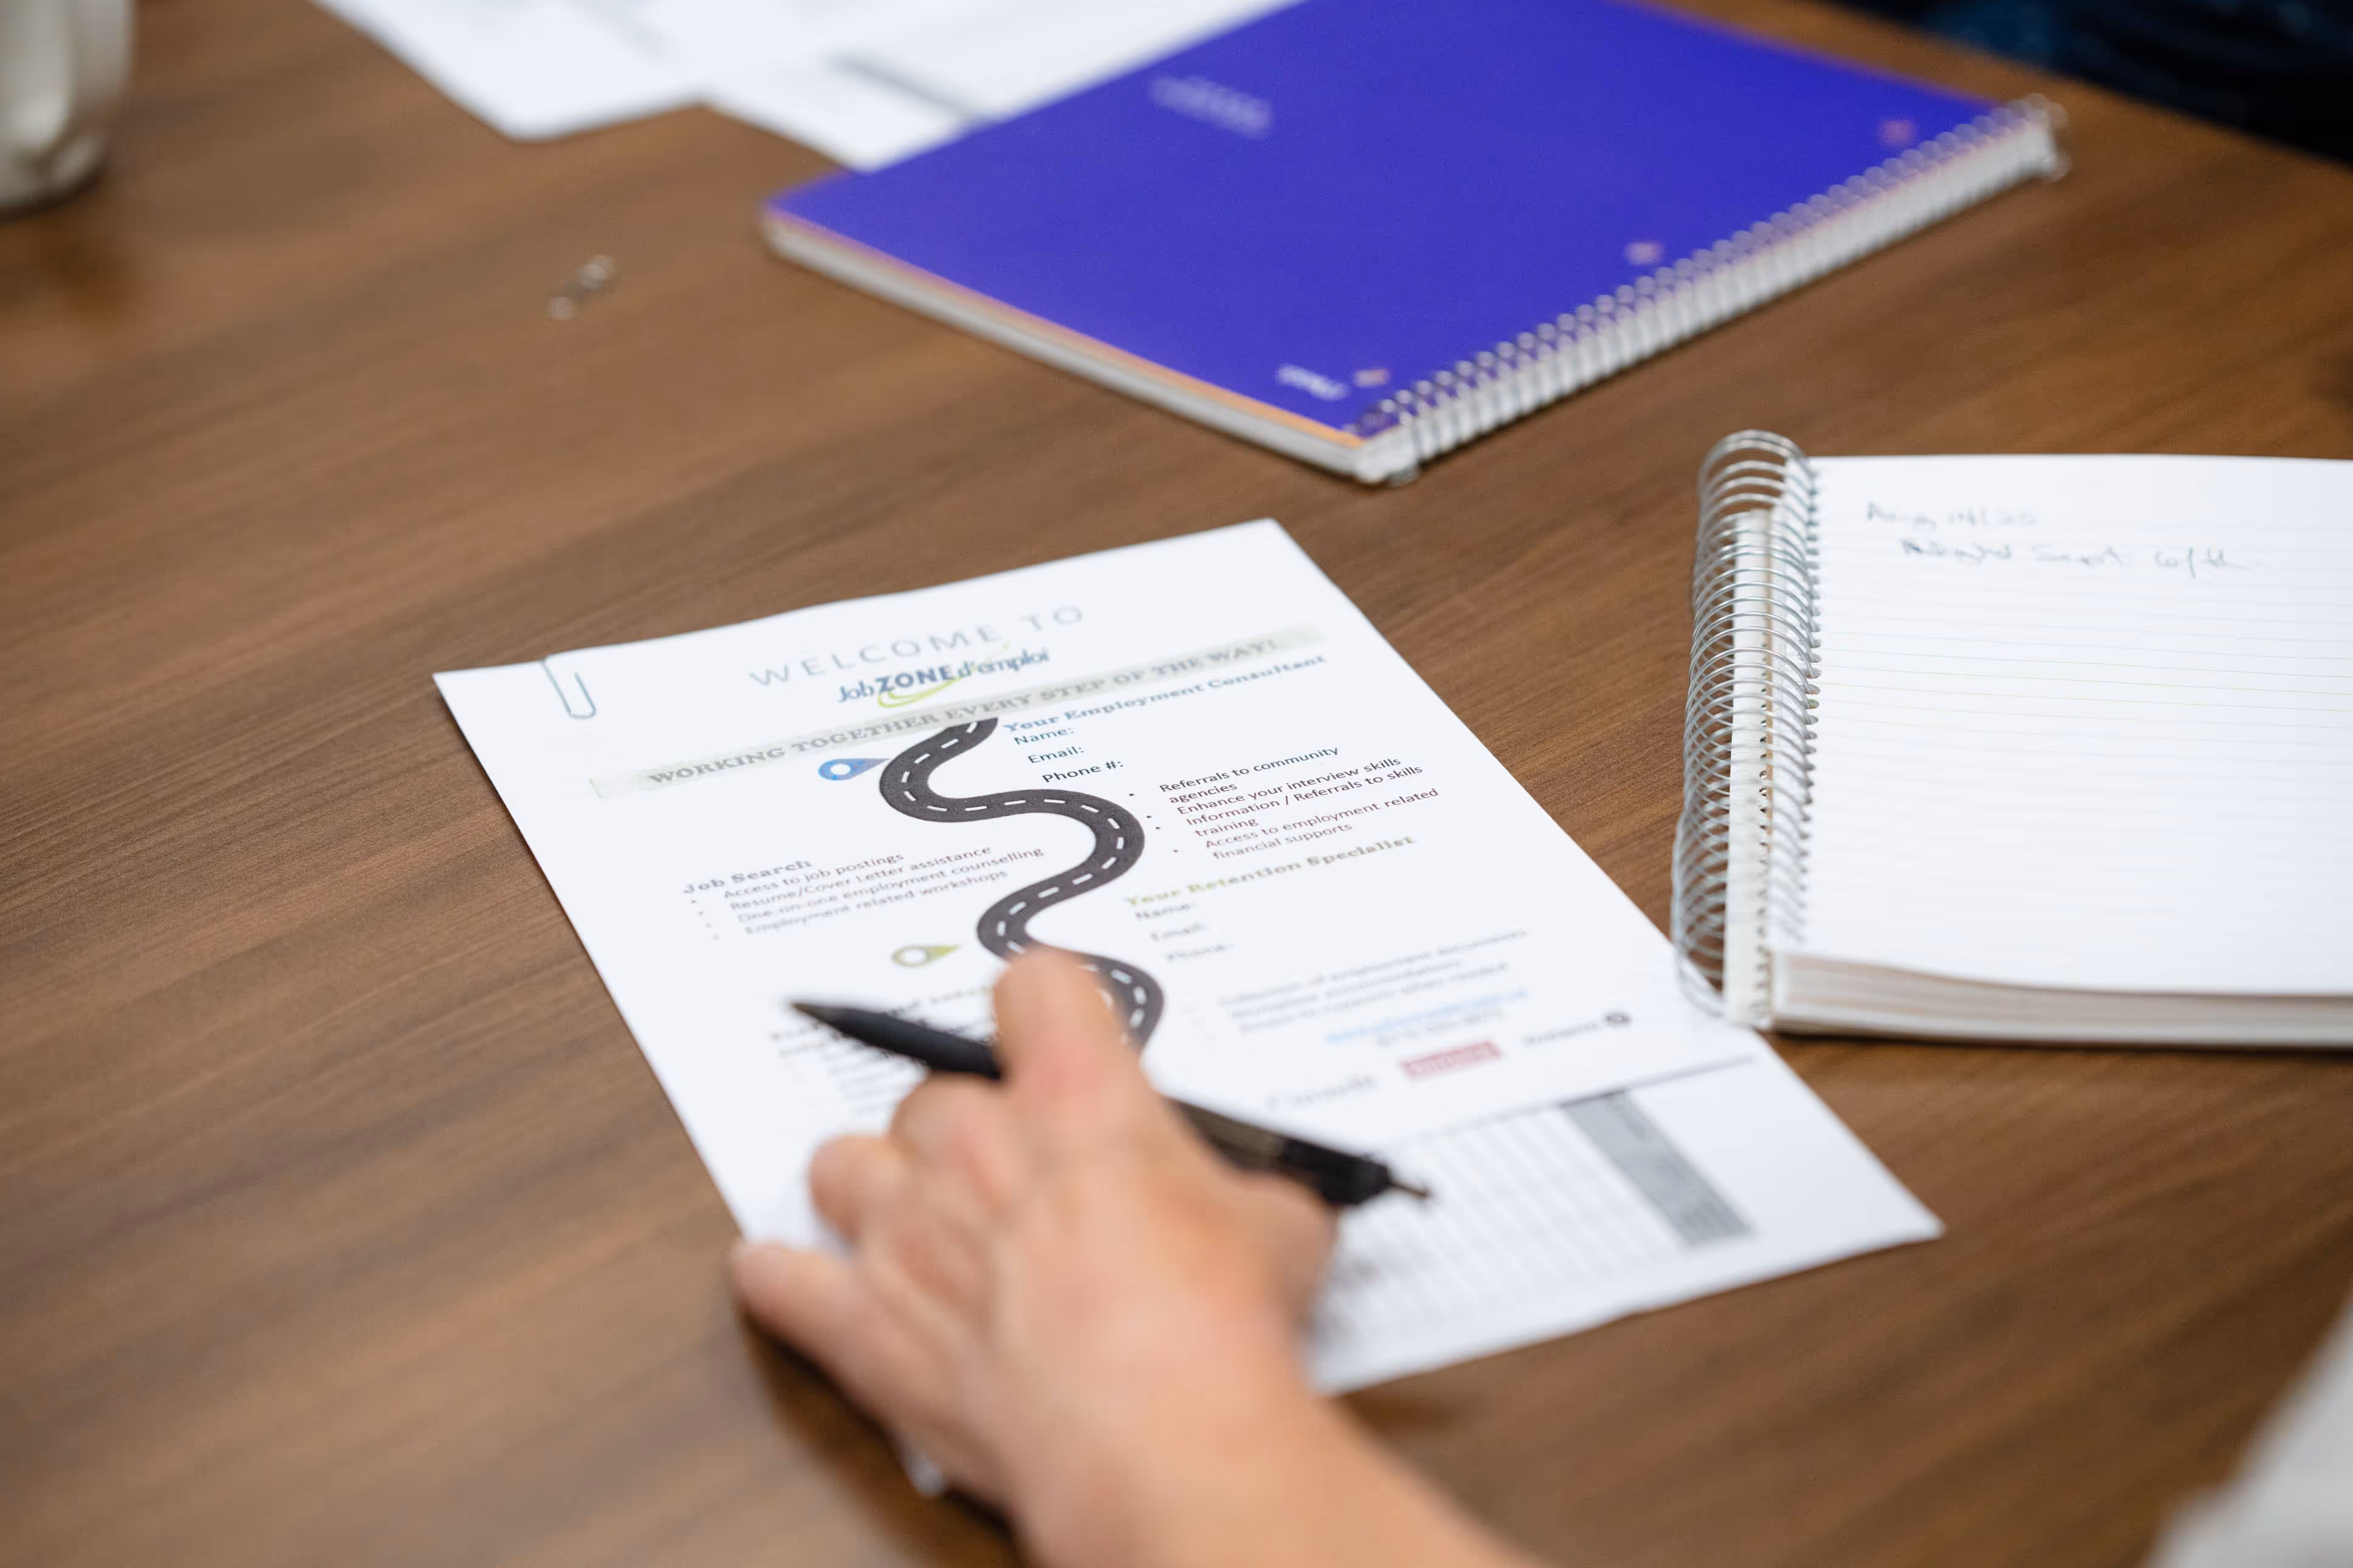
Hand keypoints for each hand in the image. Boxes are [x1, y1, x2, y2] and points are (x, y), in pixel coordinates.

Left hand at [733, 949, 1336, 1562]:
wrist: (1158, 1438)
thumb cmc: (1215, 1329)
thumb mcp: (1279, 1231)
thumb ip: (1250, 1195)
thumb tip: (1267, 1211)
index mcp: (1077, 1098)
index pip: (1031, 987)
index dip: (1044, 1010)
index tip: (1049, 1033)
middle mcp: (974, 1147)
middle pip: (930, 1093)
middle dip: (965, 1135)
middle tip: (1010, 1183)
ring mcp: (906, 1234)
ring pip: (840, 1164)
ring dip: (873, 1192)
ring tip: (913, 1228)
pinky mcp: (863, 1327)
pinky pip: (779, 1280)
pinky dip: (782, 1280)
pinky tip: (790, 1280)